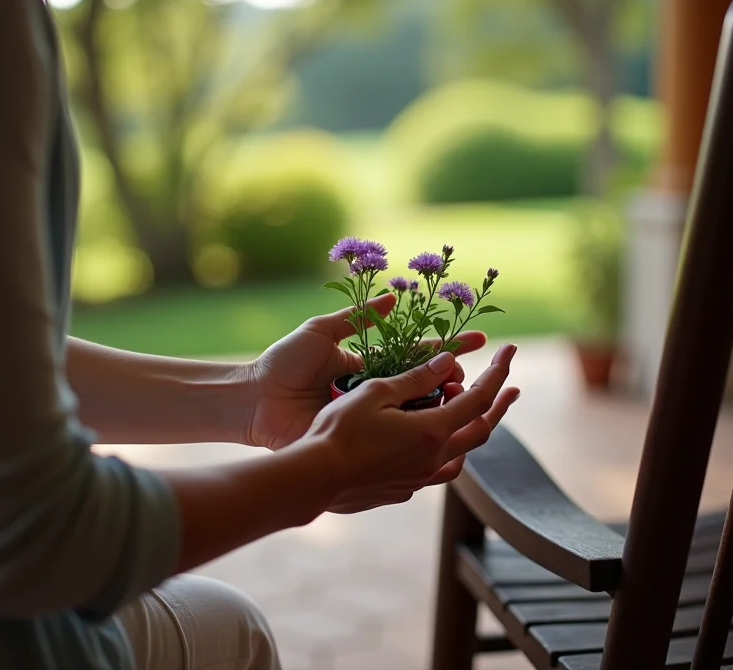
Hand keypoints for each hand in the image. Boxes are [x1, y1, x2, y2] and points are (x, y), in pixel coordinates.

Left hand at [247, 292, 486, 450]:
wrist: (254, 400)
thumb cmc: (284, 363)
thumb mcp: (321, 331)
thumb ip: (356, 316)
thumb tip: (393, 297)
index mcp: (367, 362)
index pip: (415, 352)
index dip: (446, 346)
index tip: (478, 340)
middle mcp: (373, 388)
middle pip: (421, 382)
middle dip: (450, 378)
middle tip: (470, 375)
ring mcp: (367, 414)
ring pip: (412, 408)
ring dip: (439, 403)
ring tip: (462, 396)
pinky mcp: (357, 434)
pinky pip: (392, 431)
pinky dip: (416, 428)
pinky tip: (438, 424)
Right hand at [303, 344, 519, 513]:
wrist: (314, 478)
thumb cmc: (340, 430)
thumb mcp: (378, 392)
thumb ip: (417, 378)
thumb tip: (449, 362)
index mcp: (432, 430)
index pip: (479, 397)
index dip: (497, 372)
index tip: (509, 351)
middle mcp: (434, 458)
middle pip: (481, 429)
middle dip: (499, 404)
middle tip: (512, 387)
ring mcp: (420, 478)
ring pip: (463, 453)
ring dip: (472, 429)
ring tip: (470, 412)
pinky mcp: (404, 489)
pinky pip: (440, 469)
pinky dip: (448, 449)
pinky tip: (436, 443)